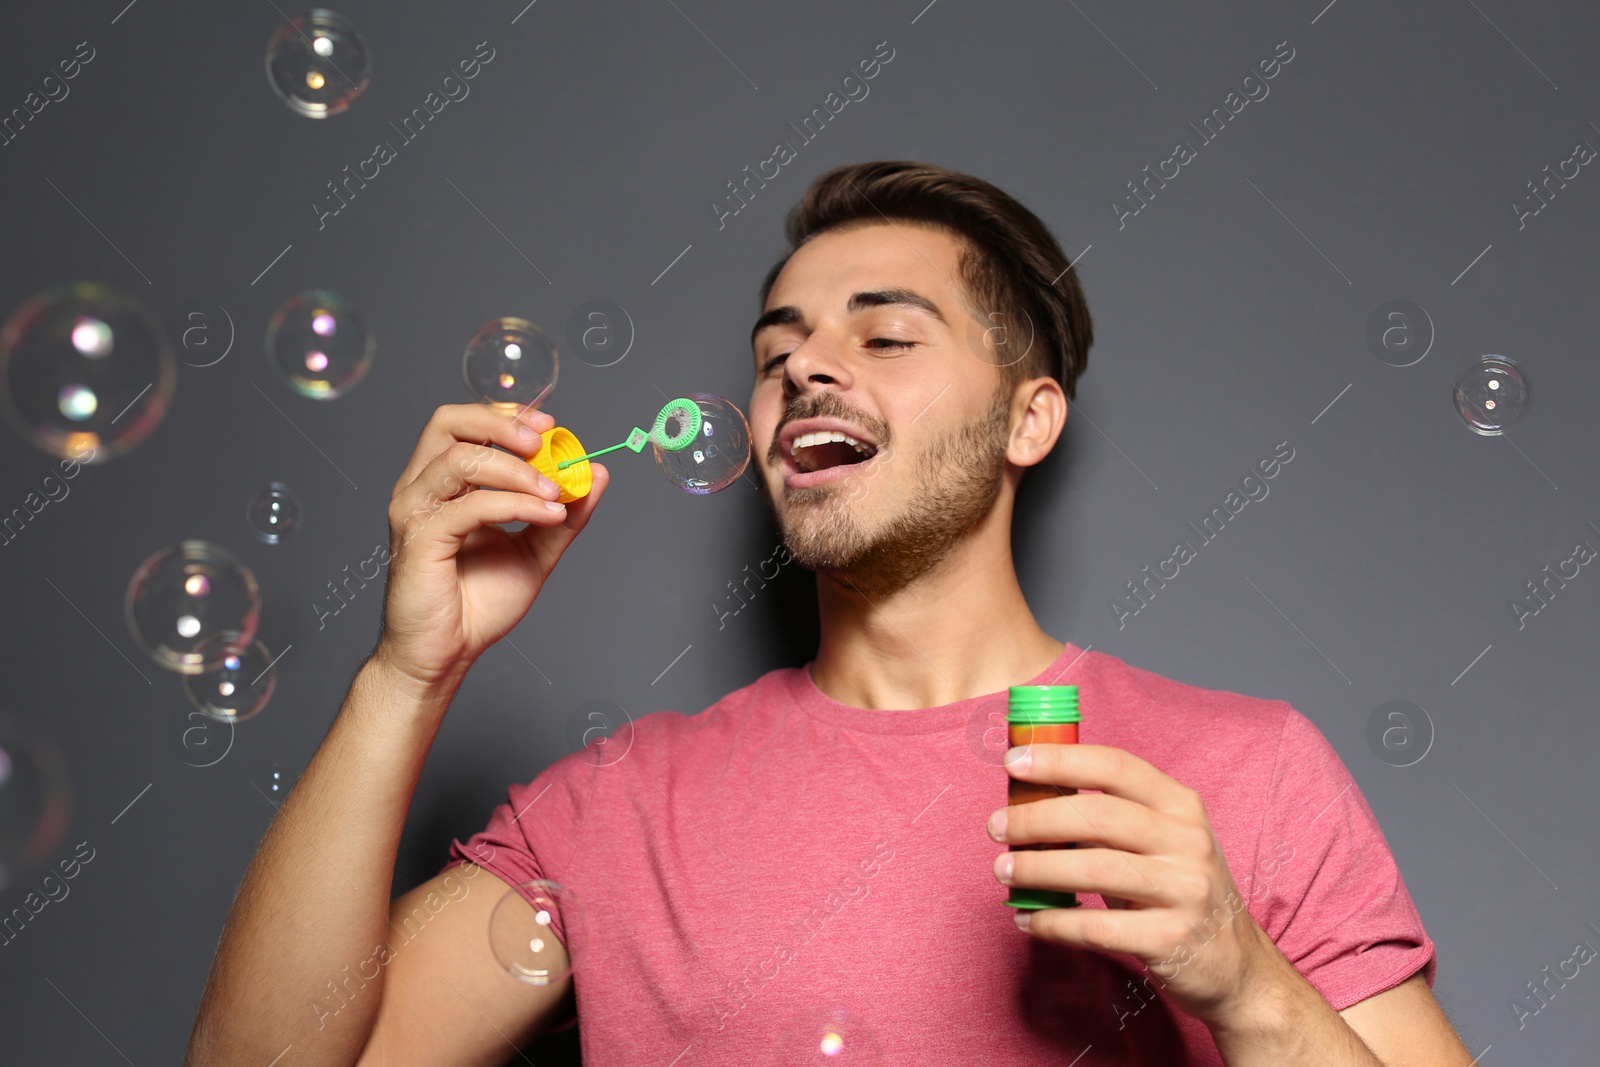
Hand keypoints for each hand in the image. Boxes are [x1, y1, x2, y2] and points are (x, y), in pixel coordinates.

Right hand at [373, 404, 609, 692]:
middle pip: (448, 423)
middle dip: (502, 424)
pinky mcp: (419, 538)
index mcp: (443, 483)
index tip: (551, 427)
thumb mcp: (535, 551)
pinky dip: (514, 504)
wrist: (448, 653)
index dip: (508, 416)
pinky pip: (469, 505)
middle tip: (545, 441)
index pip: (465, 424)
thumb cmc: (476, 604)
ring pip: (460, 459)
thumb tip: (595, 475)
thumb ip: (564, 515)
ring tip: (554, 494)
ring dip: (517, 470)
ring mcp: (415, 511)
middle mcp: (422, 488)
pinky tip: (546, 515)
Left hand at [987, 743, 1273, 1026]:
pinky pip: (1097, 928)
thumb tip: (1031, 796)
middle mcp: (1188, 842)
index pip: (1115, 767)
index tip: (1013, 763)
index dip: (1061, 760)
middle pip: (1098, 817)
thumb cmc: (1178, 891)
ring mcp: (1185, 891)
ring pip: (1095, 869)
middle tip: (997, 826)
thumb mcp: (1161, 842)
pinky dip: (1054, 923)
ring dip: (1038, 868)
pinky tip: (1029, 920)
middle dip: (1037, 819)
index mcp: (1181, 806)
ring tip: (1004, 871)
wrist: (1236, 966)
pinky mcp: (1172, 939)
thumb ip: (1110, 816)